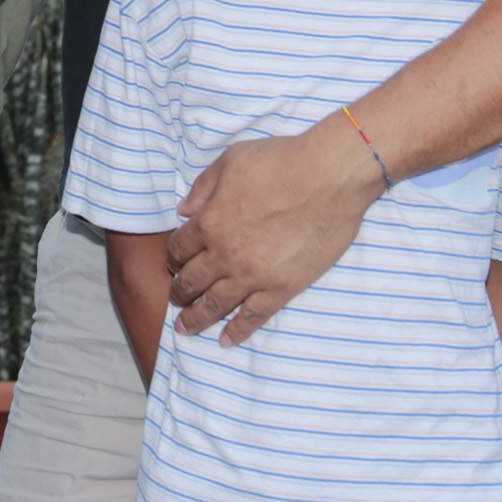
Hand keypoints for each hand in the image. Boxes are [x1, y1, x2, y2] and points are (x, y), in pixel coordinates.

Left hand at [165, 128, 380, 346]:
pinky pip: (254, 316)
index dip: (173, 257)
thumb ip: (203, 187)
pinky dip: (238, 331)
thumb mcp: (231, 160)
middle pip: (191, 281)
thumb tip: (183, 210)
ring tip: (186, 328)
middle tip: (175, 299)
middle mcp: (225, 254)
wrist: (329, 177)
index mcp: (209, 222)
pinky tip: (226, 340)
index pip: (179, 248)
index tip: (173, 263)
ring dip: (197, 318)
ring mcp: (253, 275)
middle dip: (179, 292)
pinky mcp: (282, 287)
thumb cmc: (281, 161)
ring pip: (215, 305)